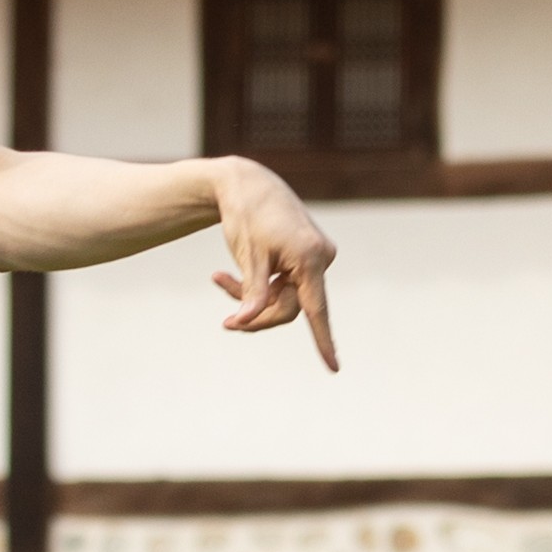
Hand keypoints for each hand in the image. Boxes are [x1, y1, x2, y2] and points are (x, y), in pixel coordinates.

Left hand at [206, 157, 339, 369]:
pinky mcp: (307, 255)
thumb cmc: (246, 216)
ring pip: (285, 296)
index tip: (333, 368)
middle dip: (257, 312)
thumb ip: (252, 293)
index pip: (316, 309)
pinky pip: (286, 283)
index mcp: (310, 257)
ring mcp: (317, 256)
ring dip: (253, 296)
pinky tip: (228, 273)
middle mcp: (321, 257)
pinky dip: (260, 284)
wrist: (248, 183)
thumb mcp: (247, 256)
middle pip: (291, 306)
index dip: (323, 341)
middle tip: (225, 321)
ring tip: (218, 279)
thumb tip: (246, 322)